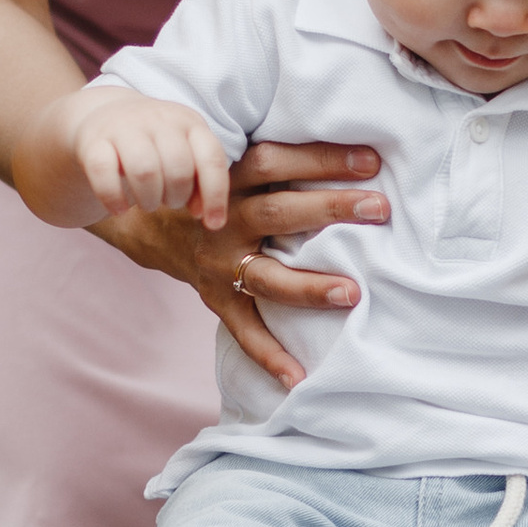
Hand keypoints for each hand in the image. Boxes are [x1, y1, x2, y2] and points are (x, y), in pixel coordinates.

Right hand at [65, 86, 230, 227]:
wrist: (104, 115)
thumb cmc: (154, 145)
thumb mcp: (184, 154)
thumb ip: (200, 183)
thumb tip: (204, 215)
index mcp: (189, 122)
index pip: (211, 158)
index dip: (215, 196)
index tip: (213, 225)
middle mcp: (158, 119)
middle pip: (178, 170)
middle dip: (176, 198)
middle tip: (166, 201)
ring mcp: (124, 127)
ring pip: (144, 171)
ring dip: (149, 199)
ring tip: (146, 203)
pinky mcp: (93, 141)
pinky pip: (103, 173)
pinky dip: (113, 199)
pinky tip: (119, 208)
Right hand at [96, 141, 391, 389]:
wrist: (147, 221)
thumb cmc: (211, 184)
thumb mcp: (227, 158)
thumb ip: (273, 156)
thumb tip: (351, 148)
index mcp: (227, 178)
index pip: (275, 161)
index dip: (322, 159)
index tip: (371, 161)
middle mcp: (222, 220)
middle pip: (280, 213)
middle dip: (331, 209)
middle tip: (380, 209)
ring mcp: (218, 264)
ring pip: (267, 276)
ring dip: (310, 286)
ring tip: (352, 293)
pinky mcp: (216, 298)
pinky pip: (244, 331)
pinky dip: (270, 356)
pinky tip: (299, 378)